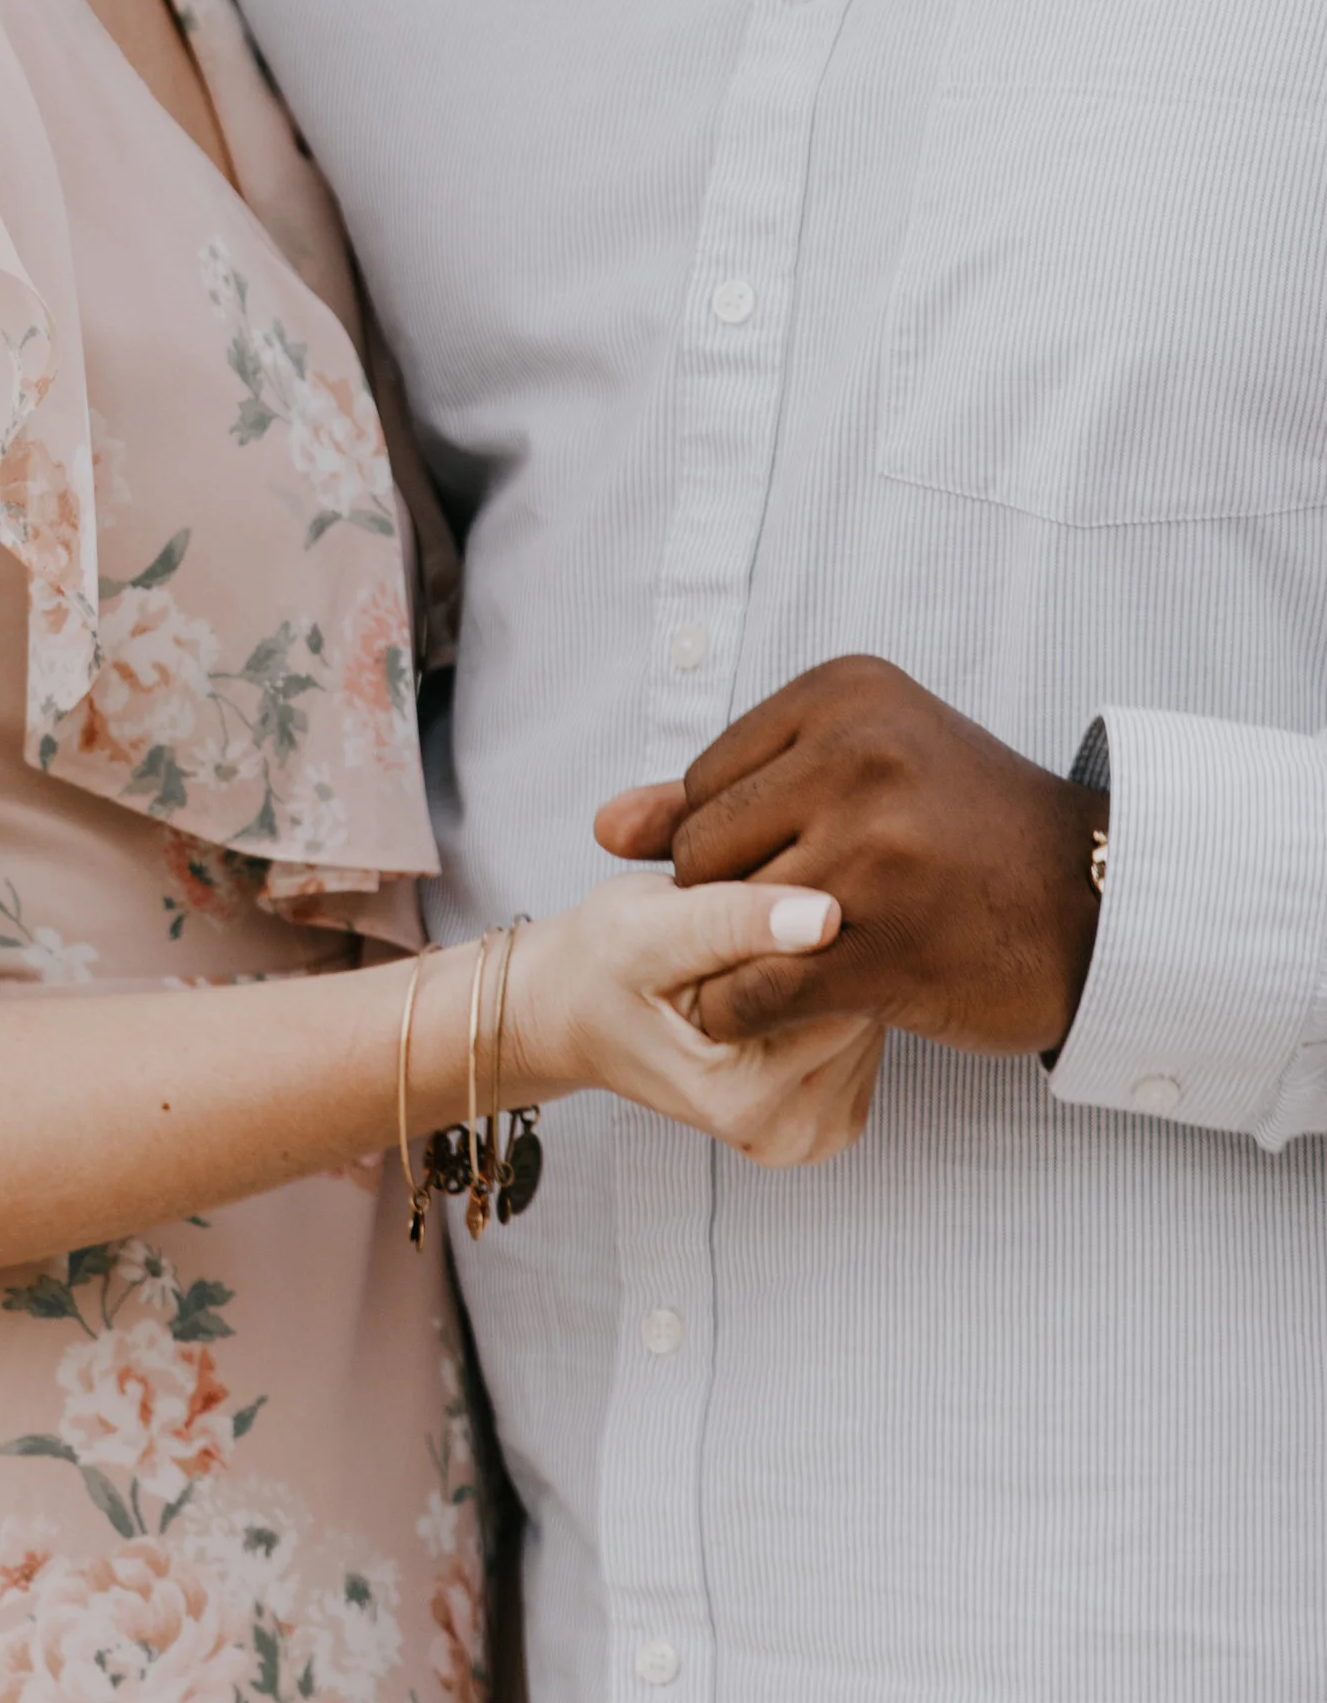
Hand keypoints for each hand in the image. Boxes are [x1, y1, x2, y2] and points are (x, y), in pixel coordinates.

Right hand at [508, 871, 885, 1164]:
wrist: (578, 1010)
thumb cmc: (605, 964)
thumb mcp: (651, 926)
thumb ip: (734, 922)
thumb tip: (828, 916)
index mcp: (742, 1098)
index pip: (843, 994)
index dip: (827, 927)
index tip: (783, 886)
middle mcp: (786, 1134)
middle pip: (867, 1013)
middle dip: (832, 952)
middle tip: (769, 909)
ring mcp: (810, 1138)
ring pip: (870, 1026)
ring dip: (834, 975)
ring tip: (770, 944)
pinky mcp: (825, 1124)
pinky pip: (859, 1047)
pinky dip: (830, 1004)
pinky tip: (784, 978)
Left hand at [595, 655, 1104, 1054]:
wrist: (1098, 902)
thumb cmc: (968, 831)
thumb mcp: (859, 769)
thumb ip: (727, 792)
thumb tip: (603, 829)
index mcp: (845, 694)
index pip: (708, 779)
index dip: (728, 840)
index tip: (787, 867)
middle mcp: (855, 756)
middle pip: (703, 847)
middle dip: (726, 898)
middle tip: (788, 925)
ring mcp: (871, 849)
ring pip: (723, 917)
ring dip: (739, 957)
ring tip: (791, 962)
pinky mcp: (883, 941)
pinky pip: (754, 985)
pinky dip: (742, 1007)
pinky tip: (777, 1007)